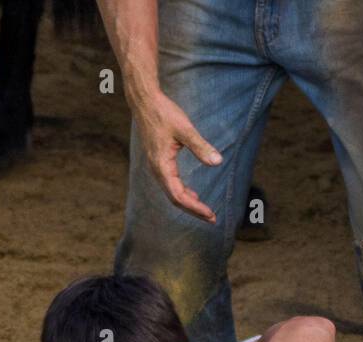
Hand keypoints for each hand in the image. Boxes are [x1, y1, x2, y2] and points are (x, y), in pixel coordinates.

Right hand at [132, 91, 221, 222]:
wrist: (145, 102)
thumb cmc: (164, 113)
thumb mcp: (185, 129)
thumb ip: (201, 146)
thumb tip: (217, 162)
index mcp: (161, 166)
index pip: (179, 196)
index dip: (195, 208)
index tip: (211, 214)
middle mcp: (156, 170)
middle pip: (175, 199)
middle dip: (194, 210)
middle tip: (213, 219)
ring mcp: (156, 167)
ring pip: (172, 193)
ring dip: (189, 203)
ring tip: (206, 211)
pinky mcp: (158, 162)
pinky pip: (170, 184)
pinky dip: (182, 193)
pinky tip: (194, 194)